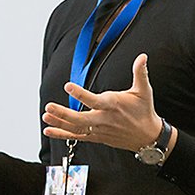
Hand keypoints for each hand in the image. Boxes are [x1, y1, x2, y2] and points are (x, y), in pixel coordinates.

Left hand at [42, 53, 162, 152]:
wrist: (148, 137)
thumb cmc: (144, 111)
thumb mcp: (144, 91)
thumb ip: (140, 72)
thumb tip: (142, 57)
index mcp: (113, 105)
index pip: (94, 100)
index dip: (80, 94)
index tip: (68, 86)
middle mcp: (104, 120)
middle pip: (80, 119)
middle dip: (63, 113)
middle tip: (49, 107)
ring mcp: (98, 130)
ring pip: (76, 128)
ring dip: (59, 123)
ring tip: (46, 116)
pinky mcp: (96, 137)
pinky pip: (77, 136)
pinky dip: (62, 134)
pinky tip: (49, 130)